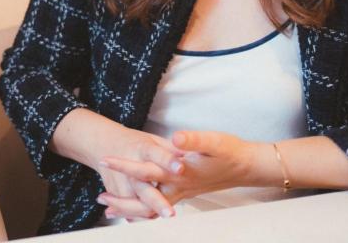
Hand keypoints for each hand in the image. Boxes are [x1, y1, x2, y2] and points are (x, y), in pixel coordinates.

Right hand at [93, 128, 184, 220]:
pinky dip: (141, 215)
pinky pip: (129, 208)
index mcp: (142, 148)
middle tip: (170, 210)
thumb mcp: (153, 139)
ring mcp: (121, 179)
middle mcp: (130, 164)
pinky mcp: (115, 190)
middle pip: (143, 185)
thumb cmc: (134, 143)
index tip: (180, 168)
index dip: (168, 161)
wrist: (104, 142)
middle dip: (156, 200)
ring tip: (167, 213)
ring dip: (150, 210)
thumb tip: (194, 150)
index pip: (156, 154)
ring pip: (135, 201)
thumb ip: (172, 149)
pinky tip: (154, 217)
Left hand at [99, 130, 262, 218]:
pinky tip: (136, 206)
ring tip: (110, 206)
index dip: (125, 165)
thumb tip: (176, 138)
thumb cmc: (230, 152)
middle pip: (144, 199)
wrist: (247, 167)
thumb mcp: (214, 141)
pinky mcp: (185, 192)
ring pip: (151, 207)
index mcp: (180, 172)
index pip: (146, 170)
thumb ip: (193, 140)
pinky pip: (161, 205)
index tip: (105, 159)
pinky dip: (145, 207)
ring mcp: (181, 192)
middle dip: (122, 200)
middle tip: (100, 198)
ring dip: (131, 207)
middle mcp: (178, 186)